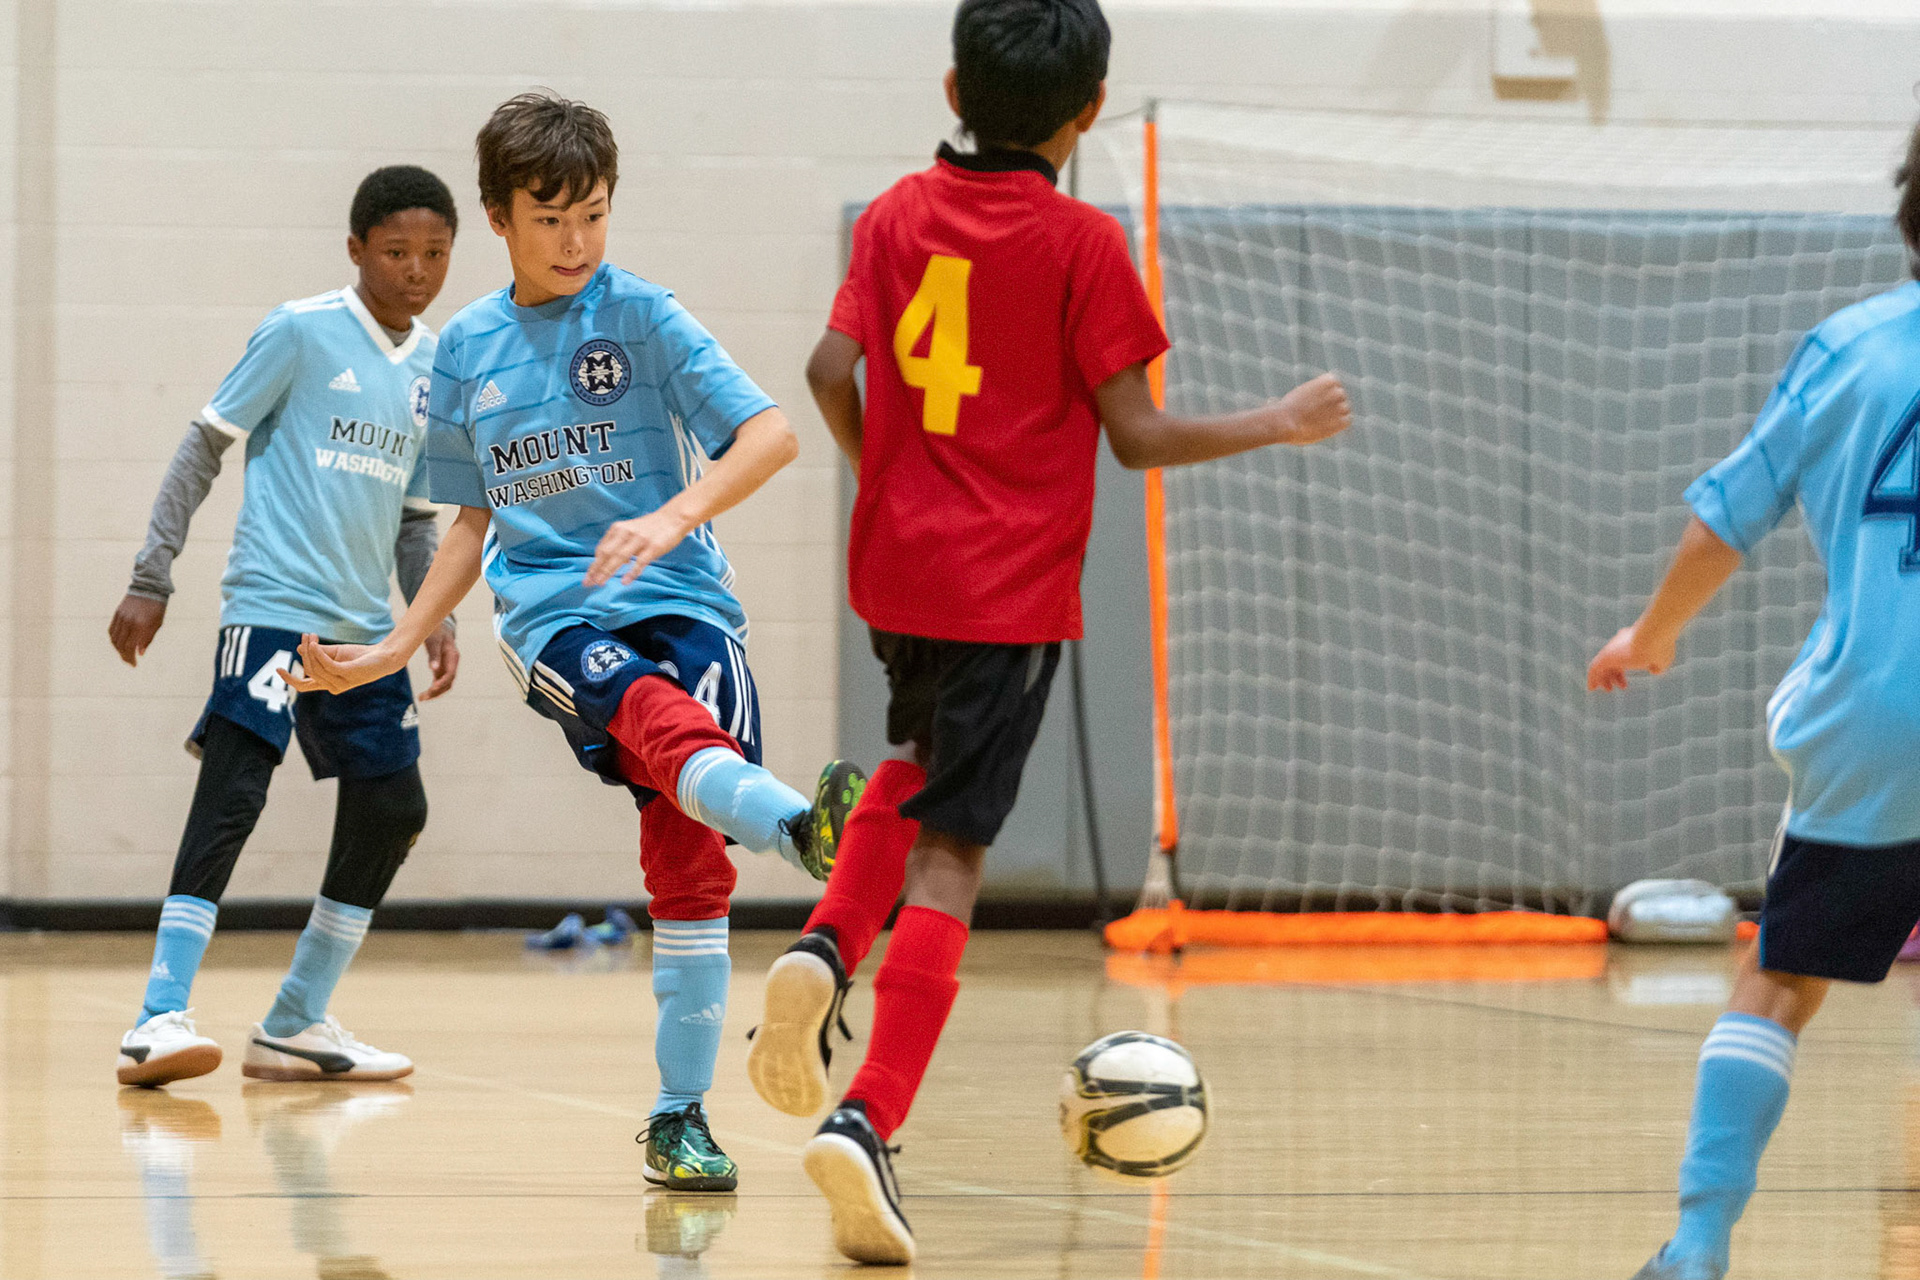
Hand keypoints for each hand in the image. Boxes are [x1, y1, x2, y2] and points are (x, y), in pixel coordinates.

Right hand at [109, 594, 166, 666]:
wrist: (148, 587)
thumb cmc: (157, 607)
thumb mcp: (157, 623)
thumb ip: (148, 639)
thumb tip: (139, 653)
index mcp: (141, 625)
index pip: (131, 647)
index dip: (131, 657)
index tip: (134, 664)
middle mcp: (129, 621)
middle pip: (121, 645)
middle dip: (124, 656)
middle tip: (129, 662)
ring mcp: (121, 617)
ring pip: (114, 638)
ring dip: (118, 649)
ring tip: (124, 655)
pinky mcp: (117, 613)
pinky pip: (111, 630)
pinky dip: (113, 639)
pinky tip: (118, 644)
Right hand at [281, 634, 404, 695]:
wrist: (383, 655)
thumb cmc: (360, 656)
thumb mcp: (335, 653)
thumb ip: (318, 652)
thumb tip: (300, 648)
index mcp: (328, 683)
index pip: (304, 686)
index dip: (289, 679)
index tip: (277, 669)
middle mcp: (333, 686)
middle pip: (308, 671)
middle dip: (304, 652)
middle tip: (306, 636)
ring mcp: (341, 682)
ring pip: (315, 668)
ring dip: (310, 649)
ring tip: (311, 636)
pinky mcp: (347, 674)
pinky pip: (326, 664)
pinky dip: (318, 653)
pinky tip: (315, 642)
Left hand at [421, 623, 459, 700]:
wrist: (438, 627)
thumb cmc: (435, 632)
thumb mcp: (433, 641)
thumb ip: (434, 654)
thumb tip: (434, 669)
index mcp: (453, 656)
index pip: (451, 674)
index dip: (442, 682)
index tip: (432, 688)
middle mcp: (452, 664)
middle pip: (448, 683)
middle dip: (437, 692)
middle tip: (424, 697)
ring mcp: (447, 667)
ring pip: (444, 685)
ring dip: (435, 693)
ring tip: (422, 698)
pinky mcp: (441, 669)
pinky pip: (439, 682)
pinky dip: (432, 689)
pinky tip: (424, 694)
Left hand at [586, 507, 691, 586]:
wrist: (672, 518)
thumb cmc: (650, 527)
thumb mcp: (630, 530)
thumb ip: (618, 543)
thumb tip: (610, 562)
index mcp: (618, 529)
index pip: (601, 549)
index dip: (594, 564)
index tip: (588, 577)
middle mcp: (626, 533)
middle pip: (607, 553)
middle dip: (596, 569)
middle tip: (588, 583)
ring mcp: (639, 540)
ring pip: (620, 557)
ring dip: (608, 571)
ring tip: (600, 583)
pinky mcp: (653, 547)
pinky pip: (640, 562)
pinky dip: (631, 572)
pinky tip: (625, 582)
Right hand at [1275, 373, 1351, 445]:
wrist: (1285, 422)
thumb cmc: (1285, 410)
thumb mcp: (1295, 396)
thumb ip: (1305, 396)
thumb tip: (1285, 400)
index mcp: (1327, 380)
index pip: (1335, 385)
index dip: (1327, 395)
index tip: (1316, 403)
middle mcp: (1337, 391)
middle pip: (1341, 397)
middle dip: (1332, 405)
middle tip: (1317, 414)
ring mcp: (1341, 406)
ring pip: (1345, 409)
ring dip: (1336, 415)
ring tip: (1320, 422)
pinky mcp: (1341, 421)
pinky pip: (1347, 421)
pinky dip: (1339, 425)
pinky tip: (1326, 428)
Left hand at [1586, 624, 1677, 691]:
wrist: (1654, 637)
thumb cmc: (1661, 647)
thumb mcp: (1663, 658)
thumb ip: (1658, 664)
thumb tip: (1654, 669)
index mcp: (1633, 641)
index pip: (1624, 656)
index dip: (1623, 670)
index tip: (1625, 682)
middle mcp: (1620, 643)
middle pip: (1613, 661)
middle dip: (1615, 674)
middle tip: (1622, 686)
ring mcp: (1612, 649)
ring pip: (1602, 665)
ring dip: (1603, 678)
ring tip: (1608, 690)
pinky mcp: (1605, 656)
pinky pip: (1594, 669)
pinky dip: (1592, 678)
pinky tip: (1591, 688)